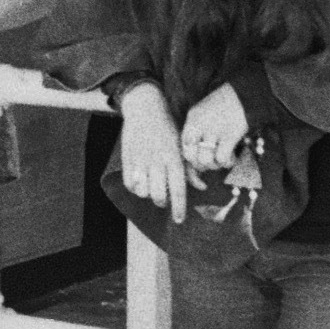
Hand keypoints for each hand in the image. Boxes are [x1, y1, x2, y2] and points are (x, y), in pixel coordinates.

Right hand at [119, 84, 188, 222]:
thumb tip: (202, 187)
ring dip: (149, 195)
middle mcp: (157, 160)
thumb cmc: (168, 128)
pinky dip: (135, 188)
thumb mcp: (183, 146)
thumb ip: (191, 168)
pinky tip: (140, 184)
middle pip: (159, 194)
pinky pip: (129, 183)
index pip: (178, 189)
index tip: (179, 220)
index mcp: (174, 157)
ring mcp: (140, 160)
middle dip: (162, 202)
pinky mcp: (127, 158)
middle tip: (164, 199)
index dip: (179, 207)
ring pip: (143, 191)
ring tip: (151, 189)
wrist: (145, 108)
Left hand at [179, 85, 249, 170]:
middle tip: (212, 163)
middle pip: (191, 156)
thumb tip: (197, 156)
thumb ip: (198, 130)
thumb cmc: (224, 105)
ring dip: (215, 165)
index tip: (201, 159)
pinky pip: (222, 157)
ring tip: (222, 160)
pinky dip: (226, 162)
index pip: (184, 145)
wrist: (244, 93)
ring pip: (205, 159)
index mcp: (192, 118)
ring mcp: (214, 129)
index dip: (191, 157)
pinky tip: (232, 157)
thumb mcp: (204, 113)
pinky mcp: (230, 134)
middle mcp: (200, 124)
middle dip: (202, 165)